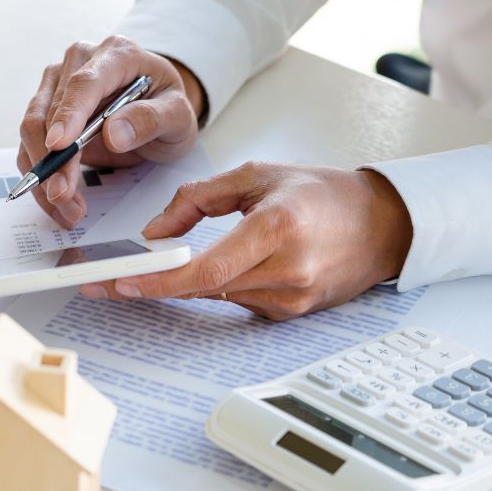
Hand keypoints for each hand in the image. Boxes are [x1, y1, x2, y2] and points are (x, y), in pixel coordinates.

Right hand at [17, 36, 205, 228]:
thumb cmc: (166, 106)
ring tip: (67, 208)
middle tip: (64, 197)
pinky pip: (31, 145)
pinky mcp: (46, 110)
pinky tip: (59, 202)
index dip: (68, 115)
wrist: (157, 110)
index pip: (84, 83)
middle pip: (50, 111)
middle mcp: (79, 63)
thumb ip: (150, 120)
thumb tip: (113, 134)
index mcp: (116, 54)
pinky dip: (41, 177)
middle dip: (53, 161)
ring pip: (32, 130)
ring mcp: (57, 85)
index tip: (58, 146)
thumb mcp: (177, 115)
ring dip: (43, 174)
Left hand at [81, 162, 413, 320]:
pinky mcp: (291, 314)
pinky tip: (218, 267)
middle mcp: (287, 271)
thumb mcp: (256, 176)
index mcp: (278, 229)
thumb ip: (198, 200)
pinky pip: (237, 301)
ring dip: (185, 284)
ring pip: (217, 296)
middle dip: (155, 284)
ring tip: (154, 269)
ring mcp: (291, 299)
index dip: (160, 282)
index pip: (206, 269)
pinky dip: (218, 285)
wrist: (382, 225)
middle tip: (109, 282)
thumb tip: (156, 233)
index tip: (122, 282)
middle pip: (204, 288)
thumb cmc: (323, 194)